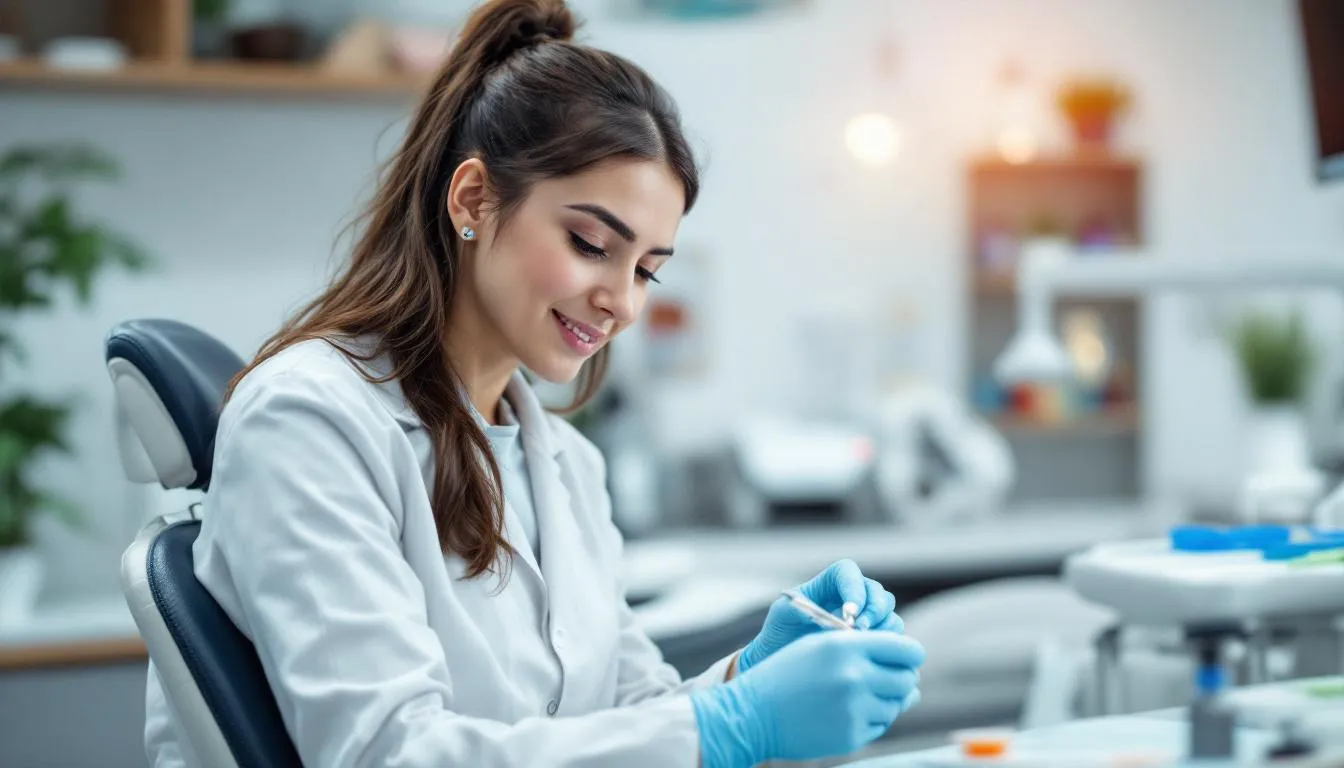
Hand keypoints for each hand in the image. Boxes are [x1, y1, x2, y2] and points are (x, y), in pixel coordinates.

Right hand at [691, 630, 924, 767]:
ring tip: (854, 697)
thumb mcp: (821, 647)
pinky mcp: (852, 735)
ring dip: (884, 700)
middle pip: (908, 678)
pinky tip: (844, 712)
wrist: (754, 713)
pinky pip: (880, 725)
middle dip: (901, 679)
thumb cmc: (788, 674)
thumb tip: (913, 680)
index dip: (910, 654)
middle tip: (882, 680)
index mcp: (847, 646)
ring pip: (897, 704)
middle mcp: (855, 675)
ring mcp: (855, 708)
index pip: (907, 649)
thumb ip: (867, 653)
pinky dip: (870, 719)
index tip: (903, 659)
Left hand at [736, 559, 901, 674]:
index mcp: (829, 582)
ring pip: (889, 614)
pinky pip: (891, 638)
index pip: (849, 572)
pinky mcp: (873, 640)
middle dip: (874, 610)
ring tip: (861, 644)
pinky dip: (885, 644)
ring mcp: (865, 619)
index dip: (854, 588)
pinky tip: (868, 655)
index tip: (849, 612)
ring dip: (881, 628)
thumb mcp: (782, 615)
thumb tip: (830, 616)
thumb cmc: (780, 633)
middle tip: (859, 630)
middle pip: (877, 592)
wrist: (782, 662)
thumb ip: (803, 607)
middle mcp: (852, 597)